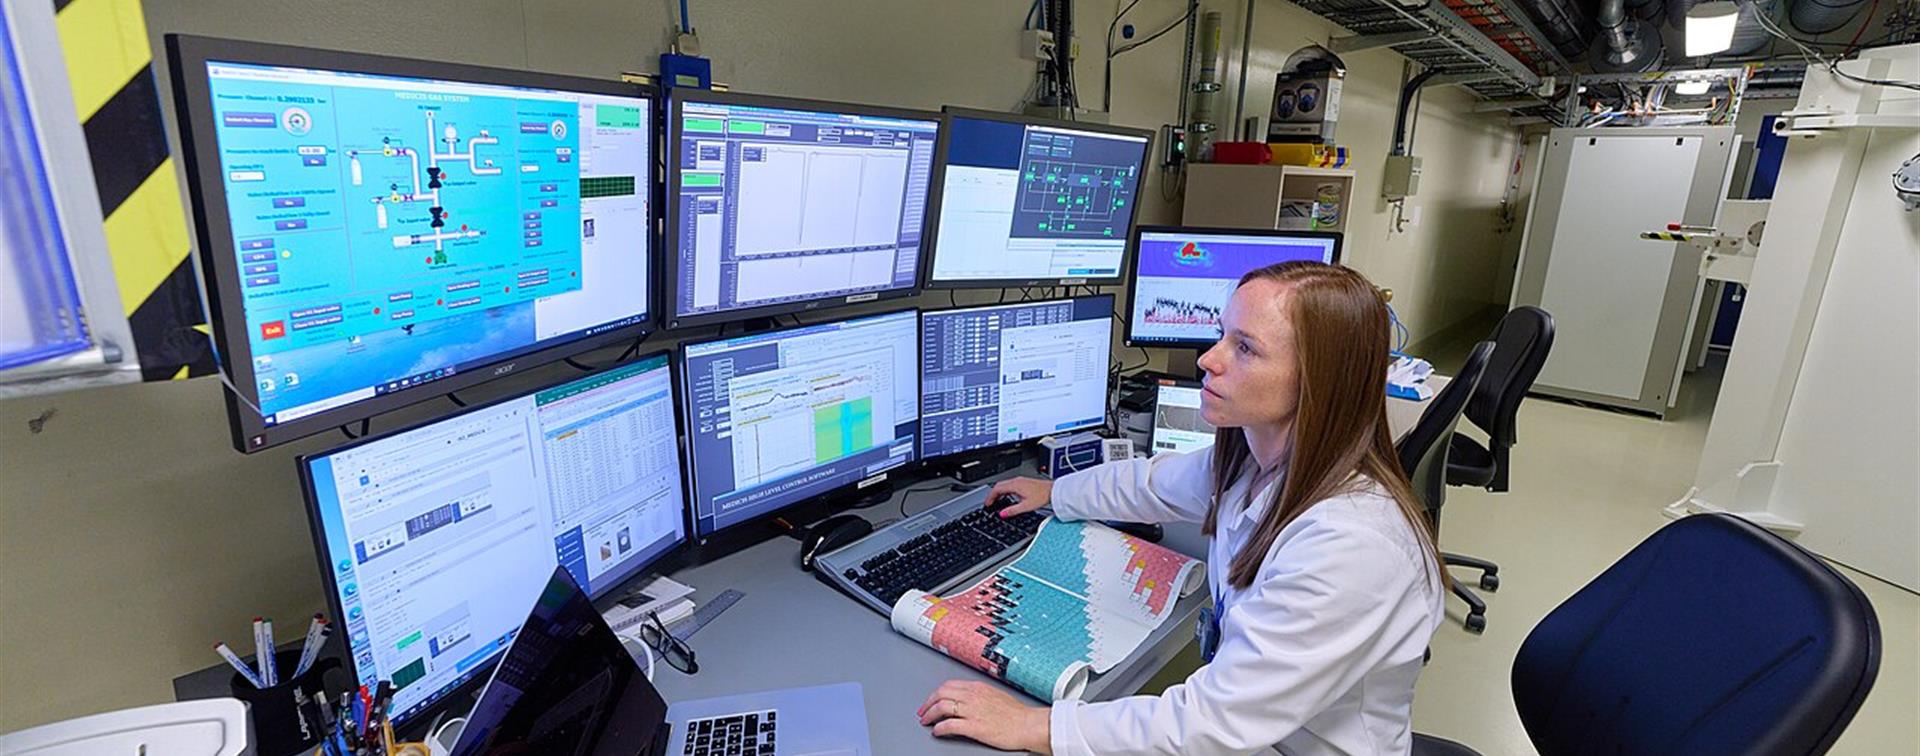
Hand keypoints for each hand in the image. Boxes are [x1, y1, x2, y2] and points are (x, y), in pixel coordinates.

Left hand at [918, 679, 1051, 752]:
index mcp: (978, 687)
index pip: (949, 685)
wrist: (1028, 725)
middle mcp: (973, 696)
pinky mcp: (974, 726)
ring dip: (930, 714)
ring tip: (926, 721)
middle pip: (941, 693)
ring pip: (942, 706)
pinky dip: (939, 728)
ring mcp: (972, 711)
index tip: (931, 701)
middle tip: (923, 712)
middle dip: (928, 703)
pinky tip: (937, 731)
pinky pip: (949, 724)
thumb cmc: (1016, 714)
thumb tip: (966, 699)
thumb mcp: (995, 695)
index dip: (936, 693)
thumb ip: (979, 695)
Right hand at [986, 477, 1051, 517]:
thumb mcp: (1026, 506)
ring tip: (997, 501)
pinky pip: (1010, 485)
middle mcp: (1017, 481)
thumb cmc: (1043, 496)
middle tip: (990, 503)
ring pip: (1005, 484)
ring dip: (999, 492)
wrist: (1053, 491)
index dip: (990, 497)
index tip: (988, 504)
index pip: (997, 489)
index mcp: (1015, 485)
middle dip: (993, 494)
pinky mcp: (1024, 482)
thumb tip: (1002, 514)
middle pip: (999, 485)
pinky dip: (1005, 491)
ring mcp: (1021, 480)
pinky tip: (1008, 497)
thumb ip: (1012, 511)